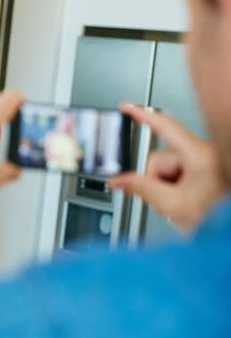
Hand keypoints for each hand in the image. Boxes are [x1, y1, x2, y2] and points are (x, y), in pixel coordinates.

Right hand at [108, 104, 224, 231]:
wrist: (227, 230)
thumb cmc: (217, 219)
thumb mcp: (173, 206)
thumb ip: (141, 189)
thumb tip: (118, 181)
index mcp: (201, 156)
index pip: (165, 127)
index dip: (142, 115)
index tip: (126, 107)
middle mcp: (206, 153)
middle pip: (161, 158)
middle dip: (157, 179)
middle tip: (170, 201)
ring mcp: (207, 161)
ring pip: (168, 167)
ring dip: (168, 186)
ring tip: (184, 204)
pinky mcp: (207, 168)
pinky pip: (180, 172)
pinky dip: (177, 186)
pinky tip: (189, 200)